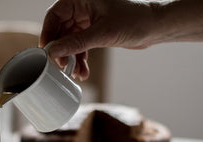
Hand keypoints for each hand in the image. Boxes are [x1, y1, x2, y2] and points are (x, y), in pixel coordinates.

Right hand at [40, 0, 155, 79]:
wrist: (155, 26)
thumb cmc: (134, 19)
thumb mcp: (103, 33)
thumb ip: (76, 43)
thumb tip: (54, 52)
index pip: (54, 15)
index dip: (48, 34)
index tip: (46, 53)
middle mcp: (82, 7)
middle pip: (60, 30)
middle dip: (61, 51)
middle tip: (62, 67)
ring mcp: (87, 20)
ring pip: (70, 41)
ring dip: (72, 58)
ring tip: (76, 73)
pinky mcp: (94, 31)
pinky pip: (80, 46)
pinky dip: (80, 59)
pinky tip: (83, 72)